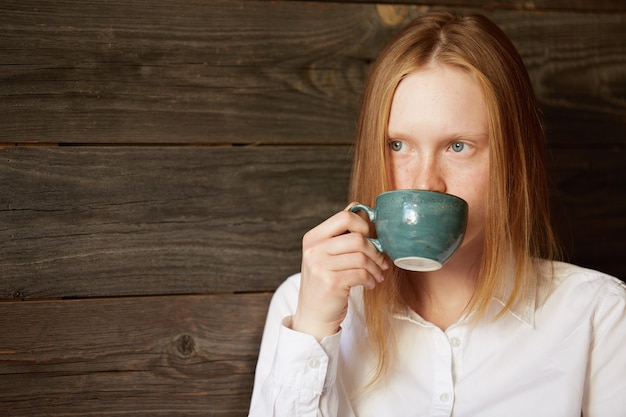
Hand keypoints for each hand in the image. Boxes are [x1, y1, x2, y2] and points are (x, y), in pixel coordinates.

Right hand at [291, 205, 388, 340]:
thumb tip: (363, 210)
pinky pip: (361, 274)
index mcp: (313, 237)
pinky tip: (370, 283)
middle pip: (357, 238)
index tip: (371, 238)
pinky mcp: (330, 283)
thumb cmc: (325, 282)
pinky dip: (371, 279)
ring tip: (377, 274)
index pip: (344, 217)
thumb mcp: (326, 255)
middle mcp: (314, 249)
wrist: (313, 314)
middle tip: (381, 261)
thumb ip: (341, 235)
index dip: (364, 225)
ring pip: (362, 256)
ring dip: (376, 267)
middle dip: (375, 250)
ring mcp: (320, 266)